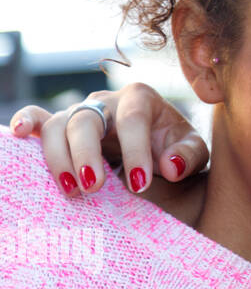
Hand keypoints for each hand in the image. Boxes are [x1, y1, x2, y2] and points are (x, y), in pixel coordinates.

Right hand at [9, 83, 209, 194]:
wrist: (161, 157)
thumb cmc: (175, 152)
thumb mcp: (194, 154)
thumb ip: (189, 156)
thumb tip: (170, 166)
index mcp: (141, 99)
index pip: (134, 120)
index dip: (135, 152)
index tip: (140, 186)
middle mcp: (106, 101)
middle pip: (87, 120)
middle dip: (87, 154)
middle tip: (93, 187)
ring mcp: (80, 113)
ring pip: (57, 125)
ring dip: (58, 156)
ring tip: (70, 189)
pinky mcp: (62, 128)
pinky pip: (37, 119)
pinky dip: (25, 123)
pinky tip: (18, 134)